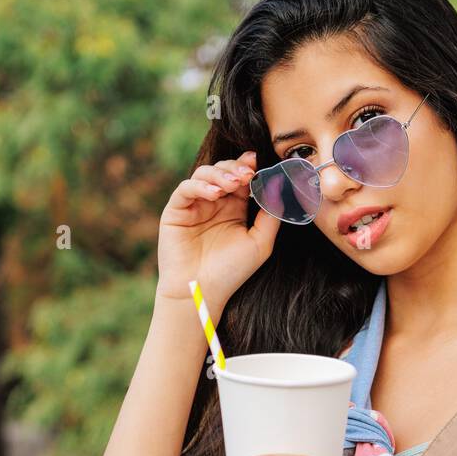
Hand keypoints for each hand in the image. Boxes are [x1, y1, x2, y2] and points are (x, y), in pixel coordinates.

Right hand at [157, 151, 280, 310]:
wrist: (201, 292)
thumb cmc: (230, 272)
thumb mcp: (259, 243)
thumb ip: (271, 216)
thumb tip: (280, 186)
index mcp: (234, 208)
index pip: (241, 178)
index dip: (249, 167)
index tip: (258, 164)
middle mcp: (214, 203)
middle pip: (223, 170)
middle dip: (236, 168)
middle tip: (247, 173)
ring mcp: (194, 205)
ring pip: (204, 174)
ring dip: (220, 174)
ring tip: (232, 184)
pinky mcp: (176, 210)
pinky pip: (186, 188)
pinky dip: (200, 186)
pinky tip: (215, 194)